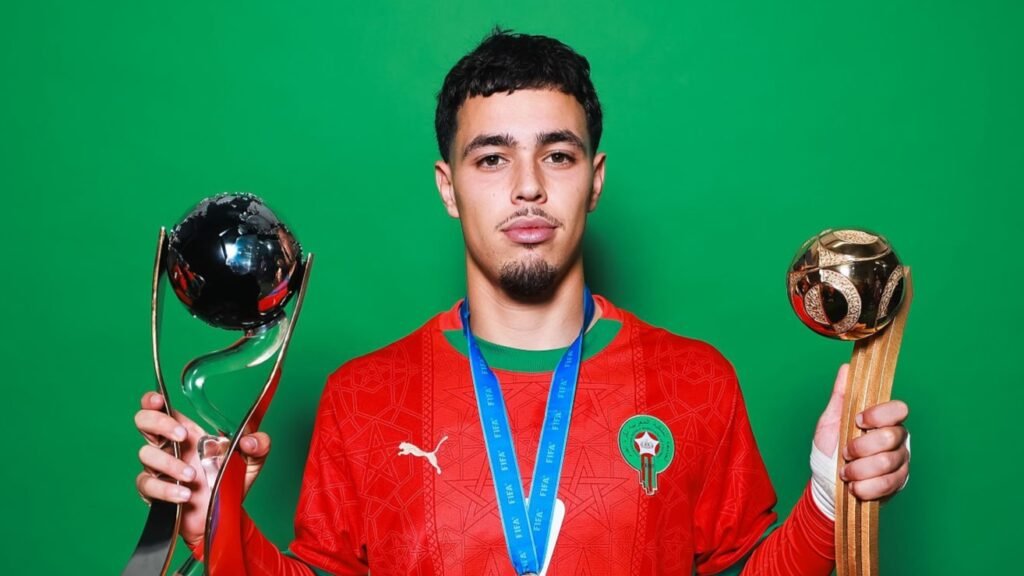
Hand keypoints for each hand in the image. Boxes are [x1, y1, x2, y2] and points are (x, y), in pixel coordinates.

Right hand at [134, 391, 270, 547]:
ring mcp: (160, 469)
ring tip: (192, 476)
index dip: (153, 401)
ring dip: (170, 464)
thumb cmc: (231, 484)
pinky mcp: (154, 492)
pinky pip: (147, 484)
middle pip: (144, 423)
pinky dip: (166, 489)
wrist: (223, 518)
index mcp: (189, 434)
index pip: (161, 409)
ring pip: (146, 455)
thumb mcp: (251, 462)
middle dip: (159, 424)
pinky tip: (184, 494)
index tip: (159, 400)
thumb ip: (259, 445)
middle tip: (182, 436)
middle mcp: (170, 448)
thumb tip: (251, 440)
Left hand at [813, 364, 909, 500]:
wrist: (826, 485)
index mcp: (881, 420)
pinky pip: (888, 484)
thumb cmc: (828, 451)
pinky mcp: (899, 482)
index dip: (879, 415)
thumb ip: (840, 397)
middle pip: (891, 437)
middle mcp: (896, 438)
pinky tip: (855, 486)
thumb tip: (846, 369)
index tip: (857, 420)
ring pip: (887, 462)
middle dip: (861, 447)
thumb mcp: (830, 422)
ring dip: (859, 469)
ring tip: (845, 473)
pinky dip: (865, 487)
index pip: (898, 409)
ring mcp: (900, 461)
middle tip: (845, 453)